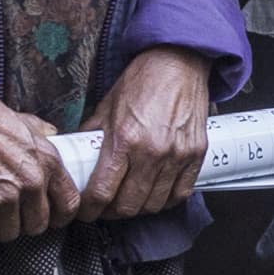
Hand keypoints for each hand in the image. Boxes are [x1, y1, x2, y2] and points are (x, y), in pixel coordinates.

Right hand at [0, 96, 79, 241]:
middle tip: (10, 217)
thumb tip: (51, 134)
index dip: (59, 218)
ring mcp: (7, 196)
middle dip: (23, 224)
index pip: (69, 204)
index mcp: (48, 162)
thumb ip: (42, 131)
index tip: (50, 219)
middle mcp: (32, 182)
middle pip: (37, 224)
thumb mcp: (25, 121)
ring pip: (10, 232)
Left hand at [81, 47, 217, 220]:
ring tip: (129, 200)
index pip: (102, 192)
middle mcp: (151, 152)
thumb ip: (93, 136)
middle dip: (111, 212)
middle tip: (105, 207)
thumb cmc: (143, 81)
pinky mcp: (195, 155)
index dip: (89, 209)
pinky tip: (155, 194)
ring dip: (138, 208)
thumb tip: (78, 157)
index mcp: (124, 139)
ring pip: (154, 204)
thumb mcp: (107, 107)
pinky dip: (165, 200)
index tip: (85, 210)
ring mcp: (176, 156)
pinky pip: (180, 194)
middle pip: (128, 205)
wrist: (178, 63)